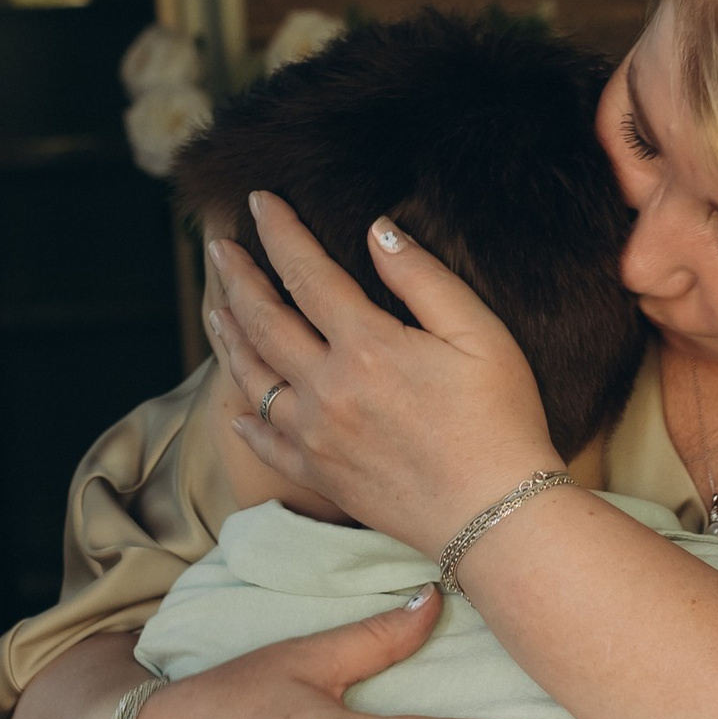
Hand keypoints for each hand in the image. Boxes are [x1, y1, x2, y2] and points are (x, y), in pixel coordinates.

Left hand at [202, 192, 560, 557]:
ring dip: (228, 338)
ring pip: (252, 379)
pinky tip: (235, 410)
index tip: (258, 201)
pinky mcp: (321, 476)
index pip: (306, 273)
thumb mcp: (480, 334)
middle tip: (218, 247)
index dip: (279, 233)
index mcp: (366, 346)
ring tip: (215, 310)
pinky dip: (245, 423)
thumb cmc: (501, 420)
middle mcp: (327, 389)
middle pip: (263, 321)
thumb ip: (423, 278)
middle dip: (237, 277)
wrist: (496, 517)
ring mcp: (316, 436)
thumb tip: (377, 230)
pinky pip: (266, 445)